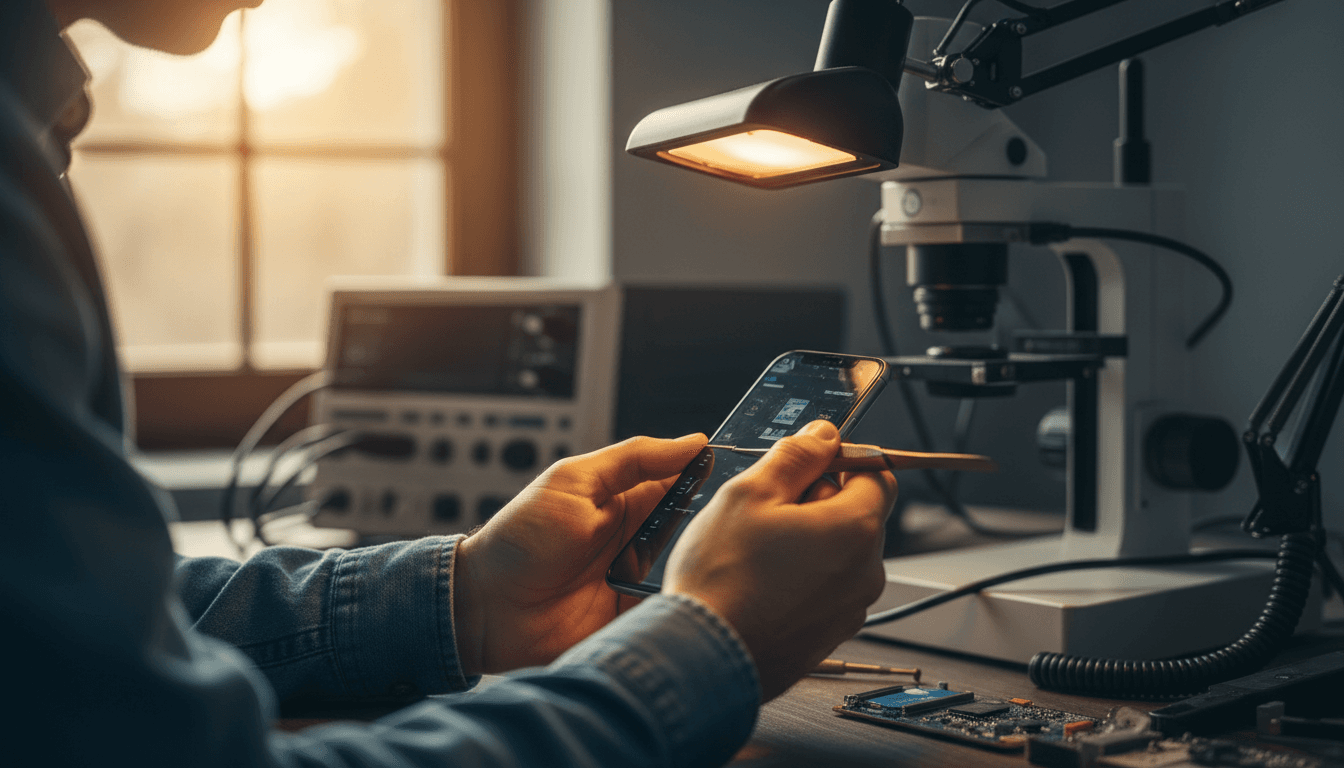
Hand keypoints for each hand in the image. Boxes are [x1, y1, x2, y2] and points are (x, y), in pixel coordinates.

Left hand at [453, 433, 707, 675]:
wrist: (485, 609)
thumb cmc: (519, 540)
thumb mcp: (573, 481)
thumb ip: (633, 459)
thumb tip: (691, 441)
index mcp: (625, 500)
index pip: (681, 482)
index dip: (708, 477)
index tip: (736, 472)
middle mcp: (636, 538)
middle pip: (693, 527)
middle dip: (709, 524)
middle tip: (723, 521)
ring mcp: (637, 579)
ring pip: (688, 566)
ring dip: (696, 563)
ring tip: (707, 558)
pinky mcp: (634, 617)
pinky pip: (672, 607)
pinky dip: (683, 600)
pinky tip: (691, 594)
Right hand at [662, 420, 897, 700]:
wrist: (701, 656)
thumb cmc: (721, 578)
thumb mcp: (750, 494)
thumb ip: (795, 456)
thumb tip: (823, 434)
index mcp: (856, 529)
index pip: (878, 474)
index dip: (840, 461)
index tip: (805, 464)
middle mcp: (866, 572)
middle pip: (856, 515)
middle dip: (817, 503)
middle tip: (765, 510)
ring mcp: (849, 610)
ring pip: (838, 555)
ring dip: (806, 543)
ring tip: (755, 552)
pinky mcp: (828, 637)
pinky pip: (824, 592)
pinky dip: (799, 581)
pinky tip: (758, 584)